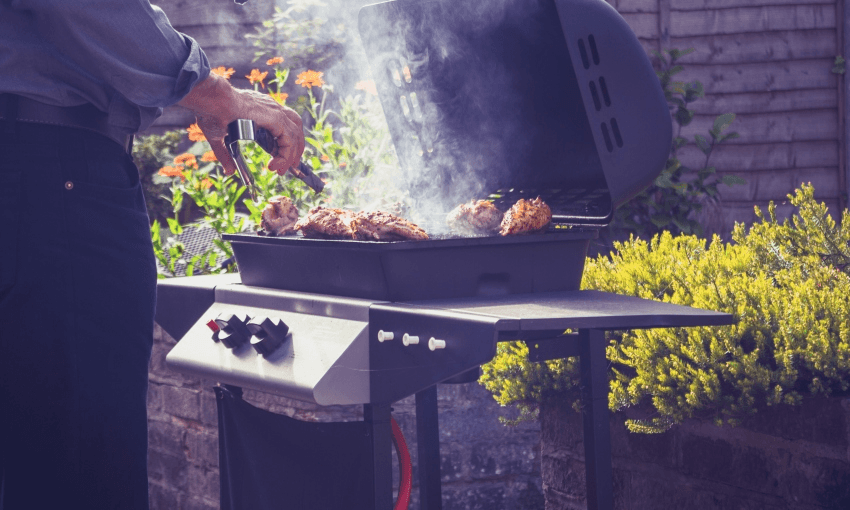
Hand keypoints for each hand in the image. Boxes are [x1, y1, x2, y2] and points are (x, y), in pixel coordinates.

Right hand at [178, 74, 305, 175]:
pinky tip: (275, 166)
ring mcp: (275, 111)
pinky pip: (289, 140)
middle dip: (295, 148)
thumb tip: (229, 171)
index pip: (283, 125)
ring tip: (285, 169)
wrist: (210, 99)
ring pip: (295, 134)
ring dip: (293, 154)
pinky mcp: (275, 117)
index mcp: (261, 110)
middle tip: (291, 166)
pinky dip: (286, 155)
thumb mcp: (220, 138)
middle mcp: (271, 108)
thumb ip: (226, 155)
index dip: (284, 144)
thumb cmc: (210, 112)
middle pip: (294, 127)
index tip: (277, 161)